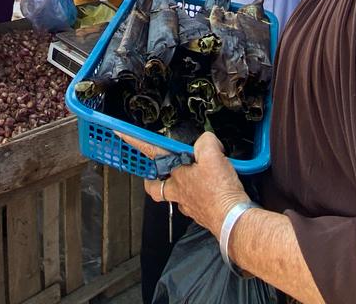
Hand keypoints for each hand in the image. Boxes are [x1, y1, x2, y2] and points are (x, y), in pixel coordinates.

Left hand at [120, 131, 247, 234]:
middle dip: (153, 181)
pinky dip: (200, 196)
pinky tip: (212, 190)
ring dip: (180, 188)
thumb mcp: (213, 155)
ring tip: (195, 178)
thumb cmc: (219, 192)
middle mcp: (178, 192)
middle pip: (156, 188)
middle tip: (157, 173)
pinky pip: (195, 203)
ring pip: (176, 196)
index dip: (137, 142)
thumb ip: (205, 141)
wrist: (233, 220)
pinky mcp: (203, 214)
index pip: (152, 154)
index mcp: (177, 175)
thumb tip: (206, 141)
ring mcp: (189, 206)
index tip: (122, 134)